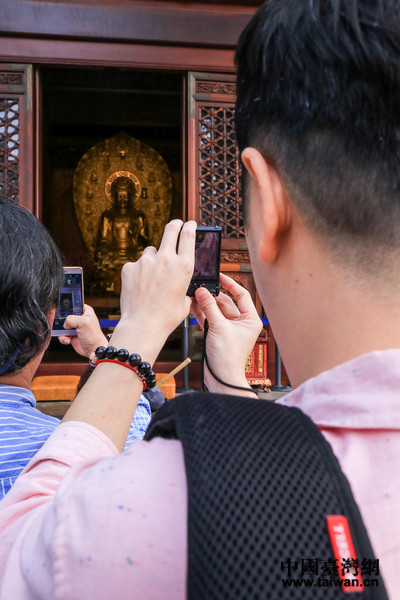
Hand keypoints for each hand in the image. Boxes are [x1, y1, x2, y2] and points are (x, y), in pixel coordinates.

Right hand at [58, 304, 106, 357]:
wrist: (93, 349)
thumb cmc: (93, 336)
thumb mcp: (83, 322)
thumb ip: (71, 319)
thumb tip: (65, 324)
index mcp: (85, 311)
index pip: (74, 304)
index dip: (68, 307)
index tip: (63, 312)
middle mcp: (80, 318)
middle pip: (66, 315)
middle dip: (63, 321)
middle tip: (65, 325)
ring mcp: (75, 327)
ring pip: (62, 325)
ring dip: (63, 331)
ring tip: (68, 334)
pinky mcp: (71, 335)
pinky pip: (62, 334)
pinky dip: (63, 338)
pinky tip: (69, 340)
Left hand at [110, 219, 196, 364]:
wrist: (143, 325)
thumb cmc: (166, 317)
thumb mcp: (184, 301)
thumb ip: (184, 288)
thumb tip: (181, 286)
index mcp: (184, 266)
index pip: (188, 236)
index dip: (190, 226)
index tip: (189, 223)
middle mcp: (166, 259)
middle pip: (170, 230)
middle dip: (174, 225)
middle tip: (175, 224)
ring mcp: (146, 261)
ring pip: (151, 252)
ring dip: (154, 259)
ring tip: (152, 279)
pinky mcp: (129, 267)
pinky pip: (136, 265)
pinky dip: (139, 272)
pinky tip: (140, 287)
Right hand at [191, 273, 262, 395]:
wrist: (222, 378)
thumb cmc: (228, 357)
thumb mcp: (219, 327)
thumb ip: (209, 307)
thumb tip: (201, 290)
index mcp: (251, 319)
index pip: (242, 295)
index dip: (230, 284)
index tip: (219, 275)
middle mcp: (241, 323)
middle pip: (226, 302)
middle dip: (212, 295)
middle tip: (199, 286)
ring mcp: (229, 328)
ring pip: (216, 310)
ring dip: (205, 303)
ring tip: (193, 293)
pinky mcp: (218, 334)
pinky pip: (210, 319)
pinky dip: (201, 312)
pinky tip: (192, 304)